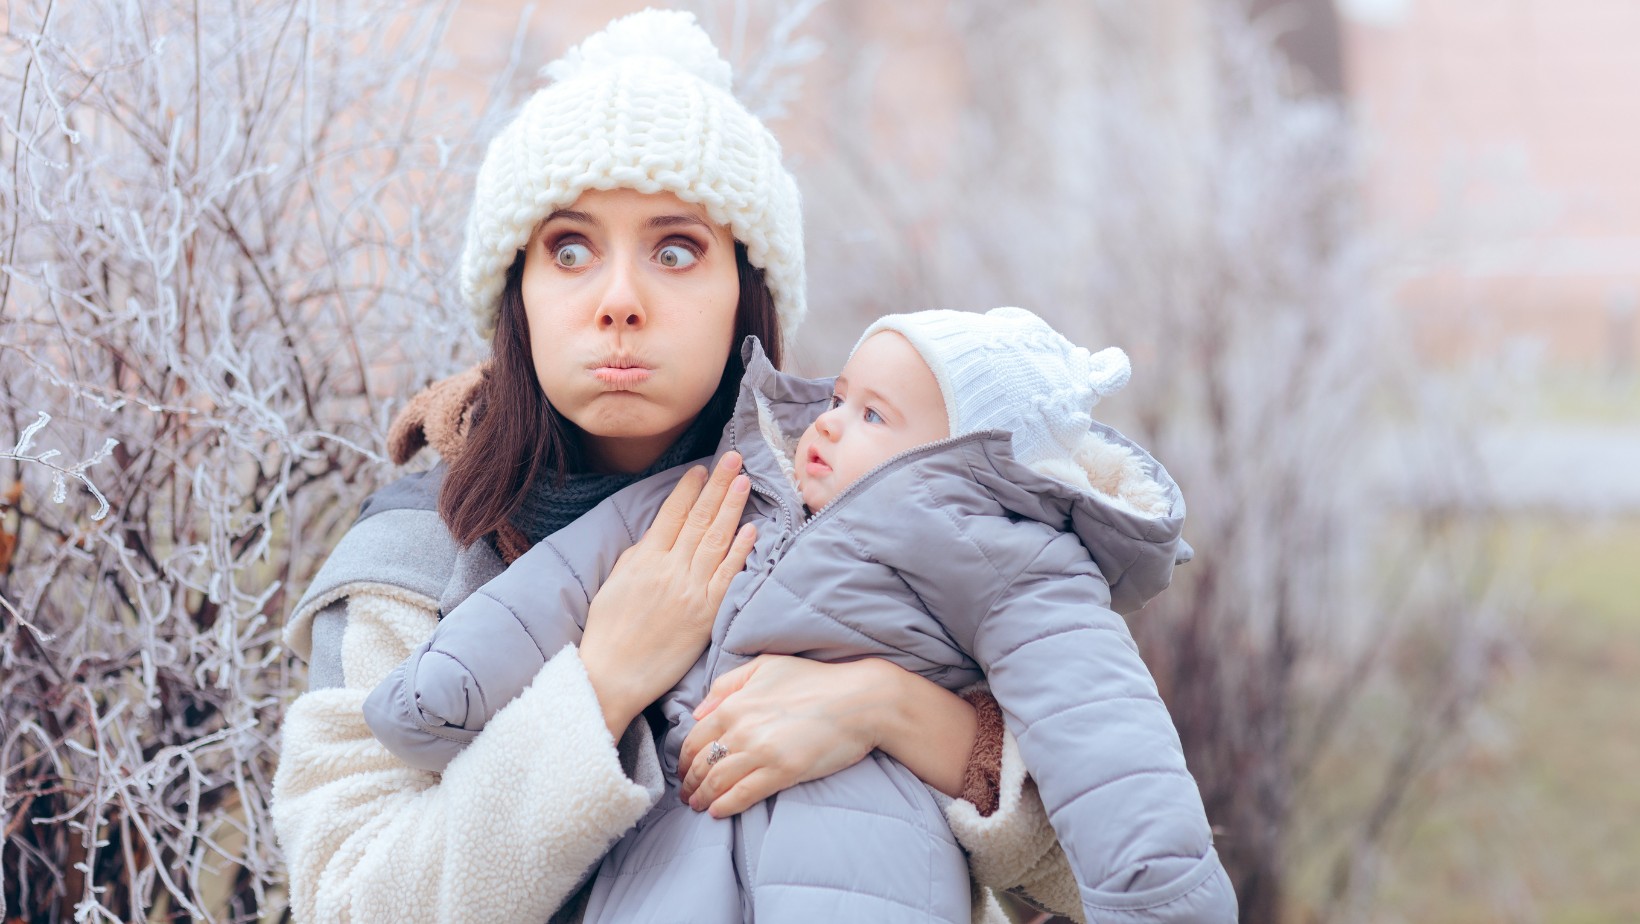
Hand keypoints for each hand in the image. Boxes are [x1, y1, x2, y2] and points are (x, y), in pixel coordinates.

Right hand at [579, 452, 757, 739]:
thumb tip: (660, 536)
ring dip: (733, 508)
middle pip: (699, 519)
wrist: (613, 676)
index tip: (701, 469)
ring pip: (717, 540)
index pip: (672, 514)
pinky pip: (728, 576)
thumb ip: (639, 556)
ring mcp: (691, 591)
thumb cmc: (608, 632)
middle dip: (717, 485)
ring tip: (745, 481)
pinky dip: (741, 551)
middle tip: (733, 458)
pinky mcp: (707, 614)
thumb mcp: (616, 583)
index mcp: (644, 559)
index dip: (688, 489)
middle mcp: (670, 570)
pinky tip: (752, 529)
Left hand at [676, 655, 900, 817]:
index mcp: (734, 704)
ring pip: (717, 782)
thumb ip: (727, 685)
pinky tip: (717, 812)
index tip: (683, 770)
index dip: (684, 759)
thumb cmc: (815, 680)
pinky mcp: (782, 772)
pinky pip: (743, 794)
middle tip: (687, 794)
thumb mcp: (766, 666)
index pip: (695, 739)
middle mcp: (741, 729)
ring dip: (702, 798)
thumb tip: (699, 712)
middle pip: (701, 764)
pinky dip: (725, 806)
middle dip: (689, 783)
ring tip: (698, 806)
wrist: (859, 699)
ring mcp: (761, 752)